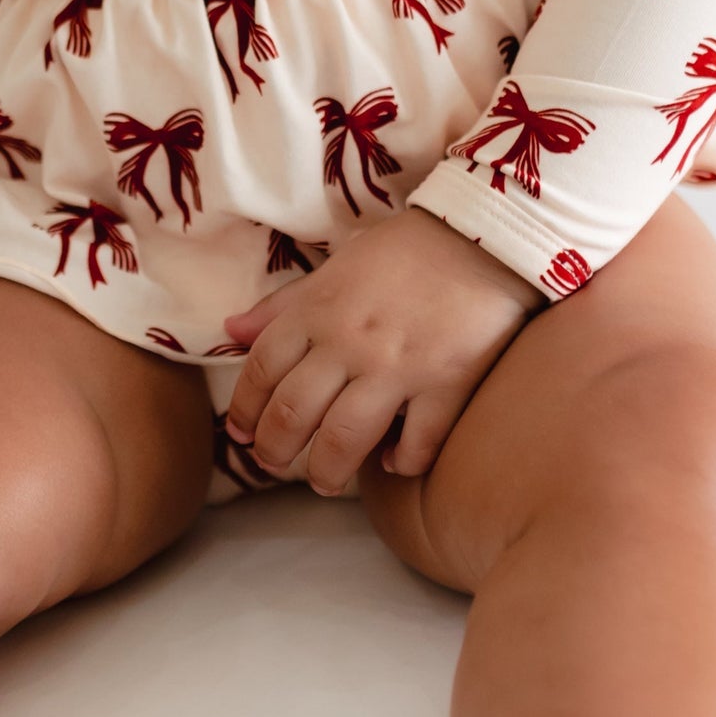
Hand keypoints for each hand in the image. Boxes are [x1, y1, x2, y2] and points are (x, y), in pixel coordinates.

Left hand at [221, 206, 546, 493]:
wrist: (484, 236)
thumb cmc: (405, 251)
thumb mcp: (336, 266)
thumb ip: (283, 306)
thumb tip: (231, 331)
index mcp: (318, 310)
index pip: (262, 370)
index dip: (245, 410)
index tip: (243, 434)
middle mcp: (350, 342)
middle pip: (293, 414)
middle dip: (275, 451)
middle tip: (276, 464)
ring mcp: (399, 368)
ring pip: (343, 441)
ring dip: (326, 472)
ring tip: (326, 480)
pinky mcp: (447, 386)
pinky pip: (417, 444)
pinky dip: (402, 462)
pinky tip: (396, 463)